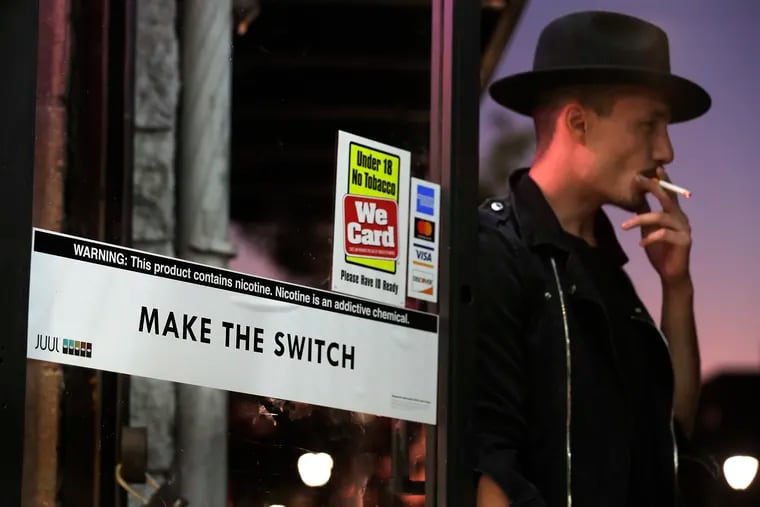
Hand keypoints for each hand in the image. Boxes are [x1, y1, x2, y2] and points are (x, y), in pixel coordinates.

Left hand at [622, 167, 691, 286]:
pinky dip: (650, 238)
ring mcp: (684, 229)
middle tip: (637, 179)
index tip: (649, 169)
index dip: (661, 180)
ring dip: (640, 220)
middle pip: (667, 198)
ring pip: (661, 217)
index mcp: (674, 213)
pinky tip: (640, 244)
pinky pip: (664, 235)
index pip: (668, 193)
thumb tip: (636, 198)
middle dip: (652, 187)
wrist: (671, 273)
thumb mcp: (649, 229)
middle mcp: (681, 218)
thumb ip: (646, 214)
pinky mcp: (684, 242)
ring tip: (624, 227)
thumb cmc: (660, 250)